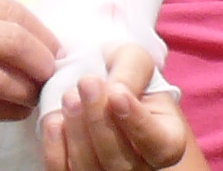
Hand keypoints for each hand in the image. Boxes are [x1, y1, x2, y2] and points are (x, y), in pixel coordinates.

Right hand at [0, 0, 58, 125]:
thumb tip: (22, 29)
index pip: (10, 12)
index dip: (41, 32)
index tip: (54, 46)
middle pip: (11, 42)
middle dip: (41, 60)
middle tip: (52, 72)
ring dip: (26, 89)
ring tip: (36, 94)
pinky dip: (2, 110)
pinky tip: (16, 111)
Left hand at [42, 47, 190, 170]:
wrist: (101, 86)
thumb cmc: (126, 74)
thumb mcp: (136, 61)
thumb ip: (131, 74)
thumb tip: (115, 93)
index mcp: (167, 142)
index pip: (157, 143)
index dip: (136, 121)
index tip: (117, 94)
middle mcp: (141, 168)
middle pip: (119, 160)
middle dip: (99, 121)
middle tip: (86, 83)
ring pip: (90, 169)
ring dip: (76, 133)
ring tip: (69, 96)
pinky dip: (56, 149)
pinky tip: (54, 120)